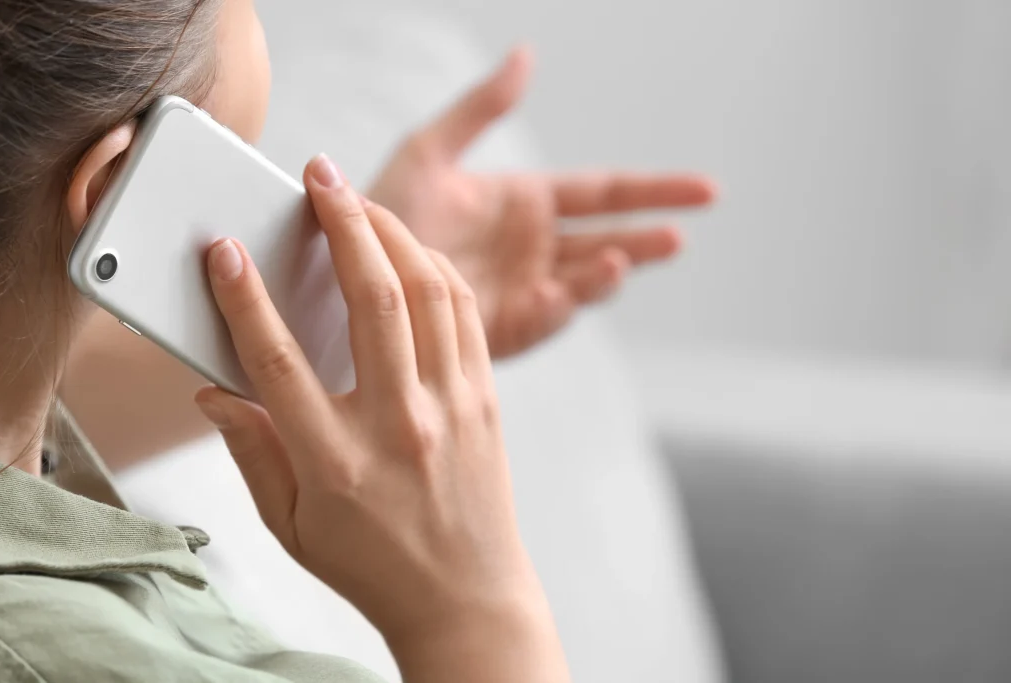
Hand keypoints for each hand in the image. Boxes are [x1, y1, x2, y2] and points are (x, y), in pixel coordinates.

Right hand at [194, 155, 569, 682]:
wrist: (465, 598)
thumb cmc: (371, 565)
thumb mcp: (290, 526)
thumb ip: (250, 452)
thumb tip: (211, 391)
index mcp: (335, 462)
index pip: (278, 364)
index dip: (244, 300)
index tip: (225, 251)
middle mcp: (399, 425)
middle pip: (373, 300)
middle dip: (343, 222)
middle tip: (320, 175)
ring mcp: (452, 407)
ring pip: (430, 292)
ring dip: (396, 232)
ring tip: (363, 200)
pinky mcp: (486, 399)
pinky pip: (467, 314)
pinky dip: (437, 268)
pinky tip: (410, 249)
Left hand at [368, 47, 716, 357]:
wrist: (335, 270)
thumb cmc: (378, 208)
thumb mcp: (430, 151)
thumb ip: (481, 109)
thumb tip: (526, 56)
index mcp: (526, 203)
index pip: (604, 193)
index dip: (654, 190)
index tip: (706, 192)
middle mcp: (532, 248)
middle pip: (607, 239)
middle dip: (646, 236)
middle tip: (682, 232)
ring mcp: (521, 288)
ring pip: (582, 281)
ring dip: (608, 272)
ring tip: (622, 257)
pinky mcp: (500, 328)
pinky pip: (541, 317)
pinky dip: (559, 306)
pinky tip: (564, 291)